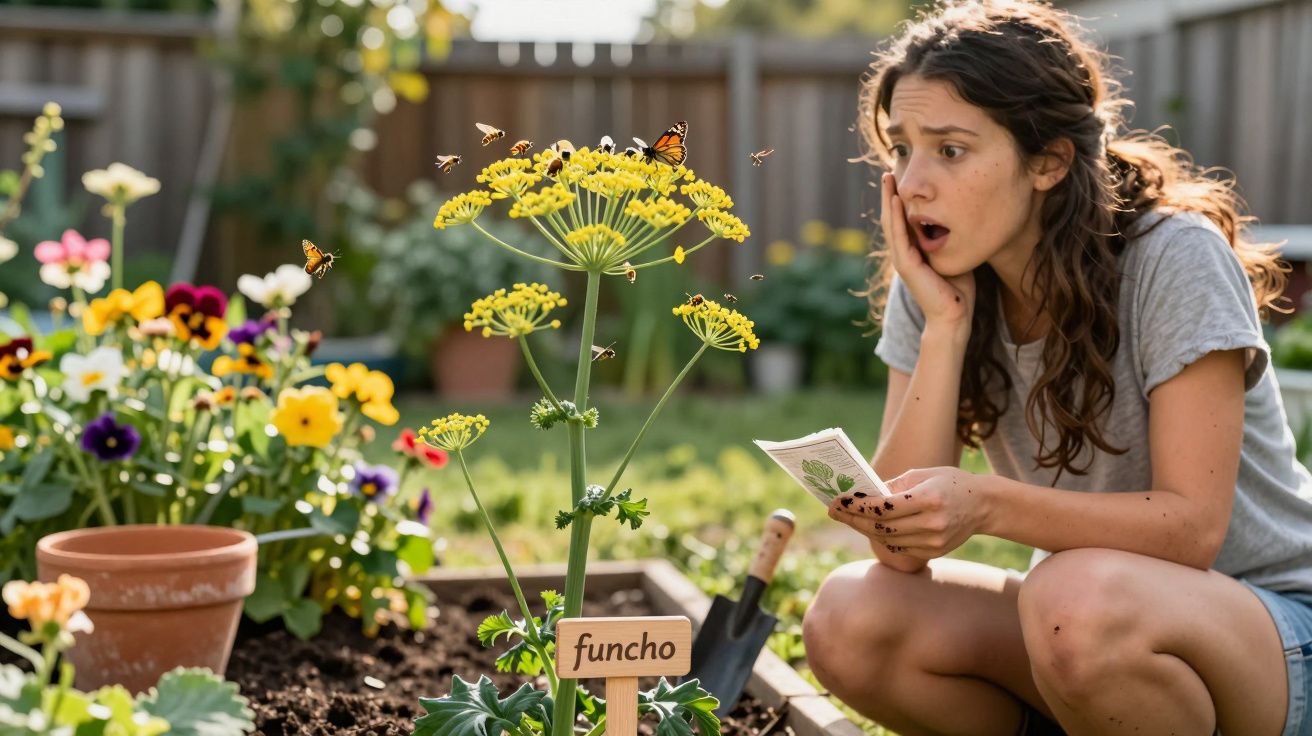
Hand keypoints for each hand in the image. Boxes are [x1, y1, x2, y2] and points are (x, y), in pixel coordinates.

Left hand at [827, 466, 991, 559]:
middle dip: (853, 518)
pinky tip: (870, 527)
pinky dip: (882, 537)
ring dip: (864, 528)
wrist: (983, 505)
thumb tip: (862, 494)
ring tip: (847, 517)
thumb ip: (892, 485)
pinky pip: (899, 547)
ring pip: (887, 539)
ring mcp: (934, 541)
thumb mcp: (922, 474)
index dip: (856, 506)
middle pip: (881, 526)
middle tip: (833, 510)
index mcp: (929, 499)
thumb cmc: (949, 483)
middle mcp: (932, 523)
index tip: (837, 501)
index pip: (883, 507)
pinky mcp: (934, 552)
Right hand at [880, 173, 974, 332]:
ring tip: (888, 178)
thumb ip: (949, 238)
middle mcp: (903, 253)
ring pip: (891, 223)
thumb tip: (960, 219)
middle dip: (889, 194)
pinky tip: (895, 200)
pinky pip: (899, 236)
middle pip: (891, 218)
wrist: (954, 315)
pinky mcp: (906, 265)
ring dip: (887, 200)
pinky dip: (895, 217)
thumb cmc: (957, 288)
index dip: (899, 199)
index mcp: (912, 251)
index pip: (902, 220)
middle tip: (889, 171)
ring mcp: (902, 259)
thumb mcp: (953, 254)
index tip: (901, 177)